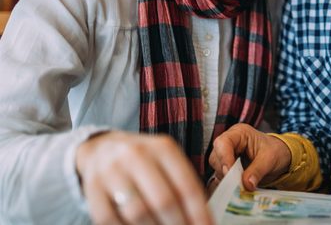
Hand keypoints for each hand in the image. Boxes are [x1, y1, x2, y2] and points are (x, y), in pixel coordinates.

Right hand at [75, 131, 212, 224]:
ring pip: (137, 212)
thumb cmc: (145, 162)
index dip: (199, 214)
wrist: (101, 149)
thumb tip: (203, 221)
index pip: (187, 187)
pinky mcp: (91, 188)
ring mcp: (112, 171)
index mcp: (164, 148)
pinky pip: (109, 219)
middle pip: (163, 201)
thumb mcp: (167, 163)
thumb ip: (184, 187)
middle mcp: (137, 155)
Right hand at [209, 123, 291, 189]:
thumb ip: (258, 170)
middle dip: (226, 171)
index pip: (223, 143)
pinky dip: (226, 184)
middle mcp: (229, 142)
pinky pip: (219, 177)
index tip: (229, 173)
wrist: (278, 157)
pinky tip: (236, 187)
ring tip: (240, 185)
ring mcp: (226, 155)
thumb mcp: (270, 159)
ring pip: (216, 169)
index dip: (224, 158)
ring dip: (226, 179)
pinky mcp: (226, 167)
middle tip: (237, 183)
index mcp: (239, 133)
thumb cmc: (275, 151)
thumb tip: (246, 184)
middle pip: (216, 157)